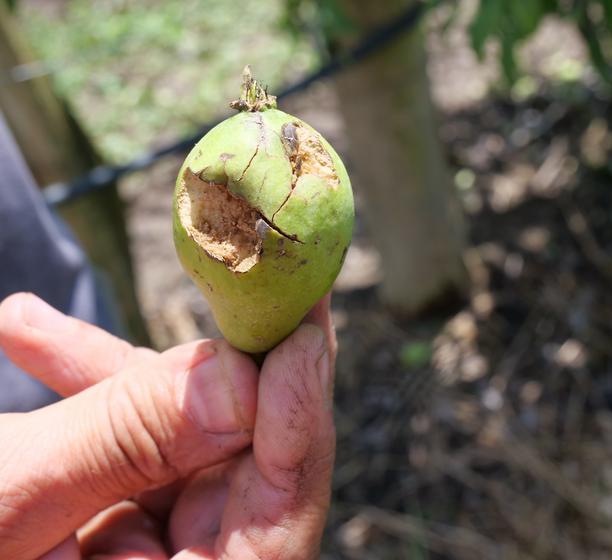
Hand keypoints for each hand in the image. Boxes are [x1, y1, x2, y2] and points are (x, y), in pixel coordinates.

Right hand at [0, 292, 335, 558]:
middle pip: (236, 464)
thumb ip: (118, 445)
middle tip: (227, 283)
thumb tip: (235, 376)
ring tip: (29, 325)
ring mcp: (156, 547)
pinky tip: (24, 336)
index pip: (278, 517)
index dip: (298, 419)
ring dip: (118, 377)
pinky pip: (127, 447)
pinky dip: (86, 399)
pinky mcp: (115, 518)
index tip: (302, 328)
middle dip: (210, 375)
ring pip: (177, 441)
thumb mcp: (7, 507)